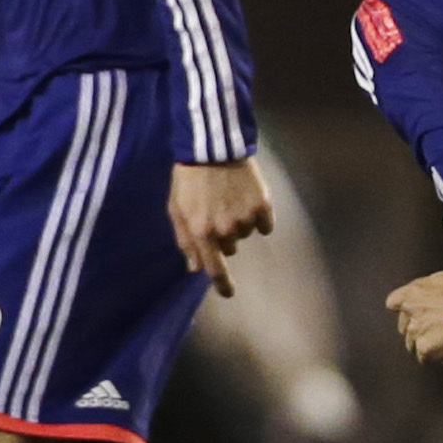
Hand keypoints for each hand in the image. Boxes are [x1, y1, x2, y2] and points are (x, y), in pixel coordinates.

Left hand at [170, 158, 273, 296]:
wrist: (212, 148)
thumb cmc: (189, 179)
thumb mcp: (177, 209)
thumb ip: (185, 241)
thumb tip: (194, 268)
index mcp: (202, 232)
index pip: (215, 268)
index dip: (223, 284)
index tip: (229, 293)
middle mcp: (225, 229)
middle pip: (231, 249)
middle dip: (224, 237)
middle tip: (217, 212)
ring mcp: (245, 217)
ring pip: (246, 235)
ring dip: (239, 223)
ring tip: (229, 200)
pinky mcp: (262, 205)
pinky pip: (265, 225)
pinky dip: (259, 217)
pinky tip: (248, 199)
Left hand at [388, 272, 442, 362]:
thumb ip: (436, 287)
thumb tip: (442, 289)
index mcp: (412, 292)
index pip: (393, 302)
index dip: (406, 310)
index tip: (415, 312)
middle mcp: (409, 312)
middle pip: (404, 327)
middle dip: (417, 329)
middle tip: (435, 329)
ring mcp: (415, 332)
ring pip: (412, 344)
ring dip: (426, 344)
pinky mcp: (425, 349)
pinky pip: (424, 358)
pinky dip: (435, 357)